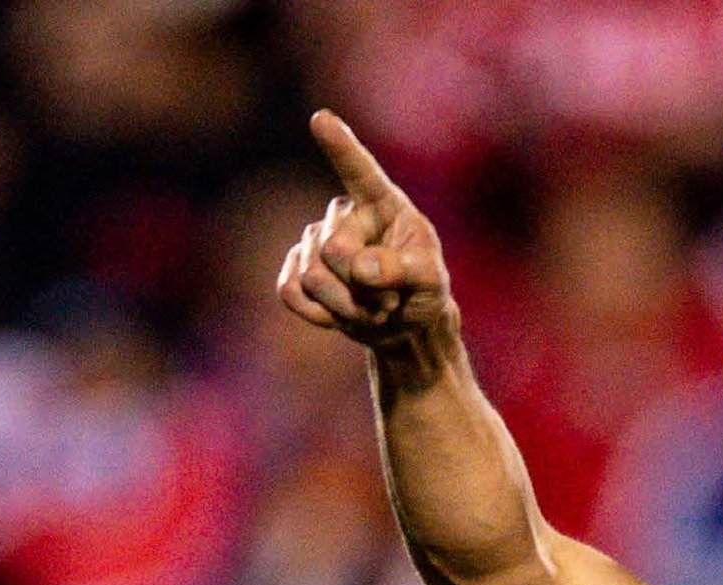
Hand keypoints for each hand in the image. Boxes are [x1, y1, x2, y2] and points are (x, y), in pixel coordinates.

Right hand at [278, 111, 451, 353]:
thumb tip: (360, 268)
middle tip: (389, 302)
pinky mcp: (298, 269)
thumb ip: (404, 269)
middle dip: (364, 292)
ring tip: (372, 310)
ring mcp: (316, 240)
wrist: (404, 324)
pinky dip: (319, 315)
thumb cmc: (423, 291)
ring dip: (348, 309)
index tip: (321, 120)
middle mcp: (344, 214)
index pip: (360, 171)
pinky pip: (290, 292)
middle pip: (334, 252)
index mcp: (382, 202)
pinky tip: (340, 315)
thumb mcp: (432, 282)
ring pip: (313, 278)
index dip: (340, 146)